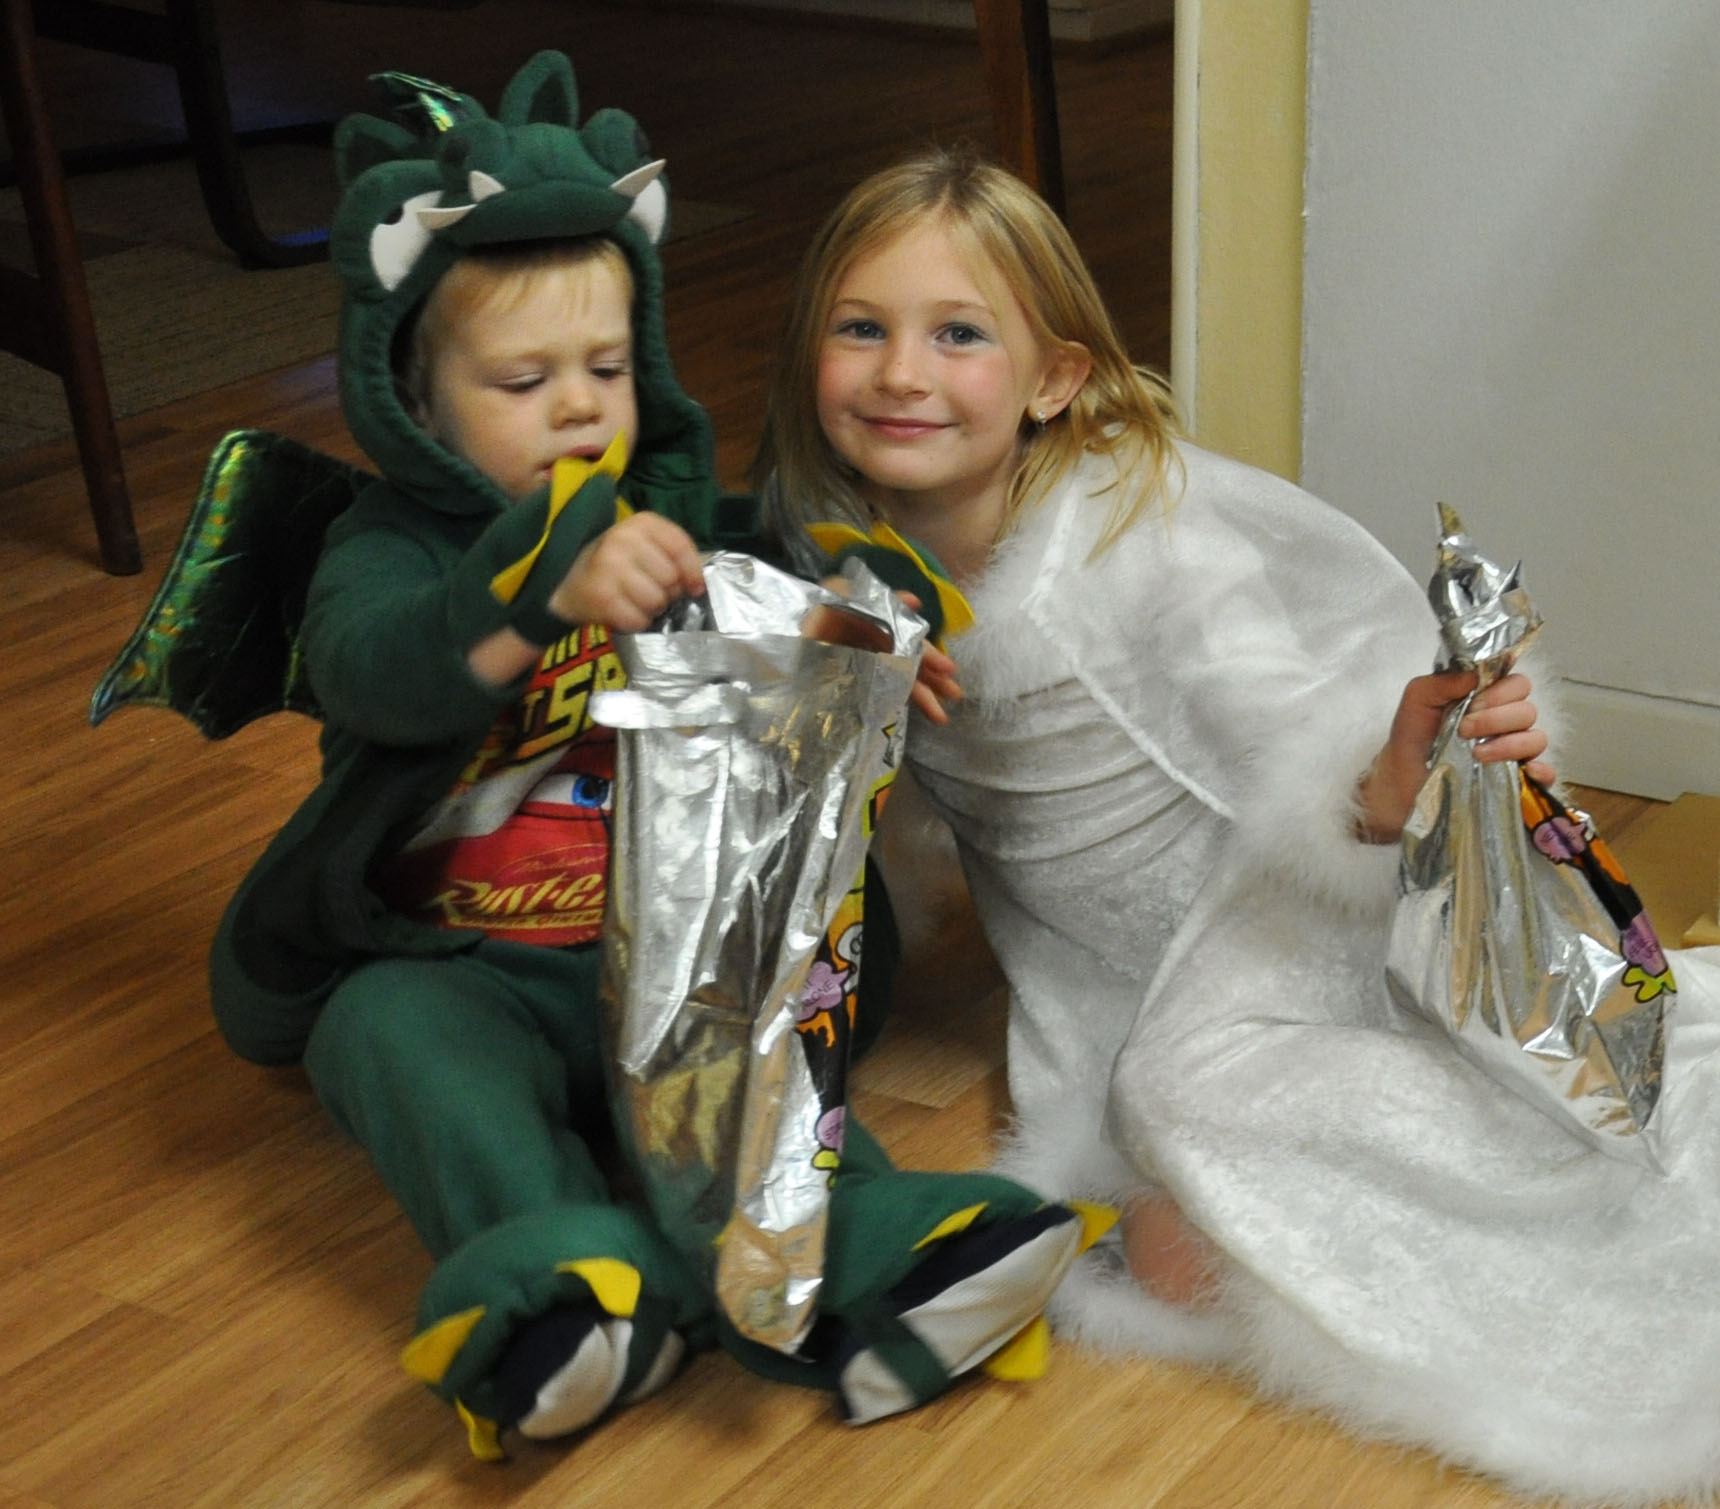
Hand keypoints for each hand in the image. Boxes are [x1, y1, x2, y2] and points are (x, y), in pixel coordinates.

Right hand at [548, 513, 705, 631]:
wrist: (566, 579)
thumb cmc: (617, 563)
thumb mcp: (645, 546)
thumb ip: (673, 556)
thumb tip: (697, 585)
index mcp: (641, 523)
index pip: (680, 546)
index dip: (692, 572)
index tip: (693, 587)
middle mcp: (622, 539)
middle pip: (670, 578)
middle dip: (667, 591)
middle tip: (650, 590)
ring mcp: (608, 566)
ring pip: (656, 601)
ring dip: (651, 608)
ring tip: (635, 600)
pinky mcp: (600, 596)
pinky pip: (638, 620)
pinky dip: (635, 622)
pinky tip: (623, 611)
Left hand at [804, 584, 964, 723]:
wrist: (777, 634)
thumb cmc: (808, 613)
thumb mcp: (840, 598)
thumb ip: (878, 601)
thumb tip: (915, 601)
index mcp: (875, 620)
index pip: (909, 638)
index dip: (929, 655)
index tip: (949, 670)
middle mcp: (875, 641)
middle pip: (909, 660)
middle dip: (933, 679)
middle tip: (956, 695)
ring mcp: (866, 662)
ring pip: (898, 678)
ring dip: (922, 695)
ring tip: (942, 717)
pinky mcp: (855, 681)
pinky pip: (881, 690)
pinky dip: (899, 700)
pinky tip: (919, 714)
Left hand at [1357, 669, 1553, 842]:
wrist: (1401, 781)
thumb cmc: (1412, 738)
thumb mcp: (1417, 700)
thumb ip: (1442, 681)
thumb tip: (1475, 674)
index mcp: (1488, 700)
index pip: (1517, 684)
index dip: (1501, 690)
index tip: (1474, 702)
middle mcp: (1506, 724)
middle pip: (1528, 709)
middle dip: (1496, 718)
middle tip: (1465, 730)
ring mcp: (1514, 753)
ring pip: (1537, 738)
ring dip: (1509, 744)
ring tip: (1476, 755)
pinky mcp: (1517, 781)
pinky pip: (1545, 773)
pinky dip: (1540, 770)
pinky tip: (1522, 771)